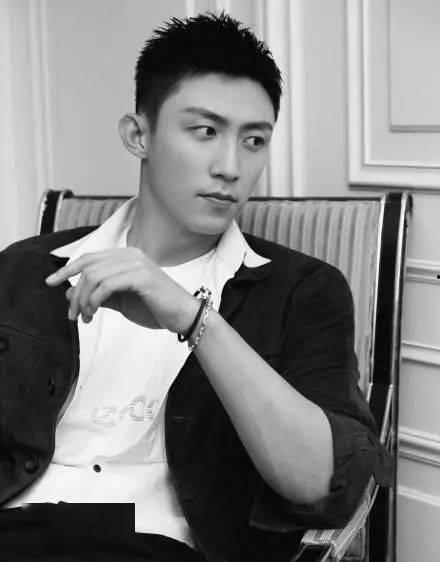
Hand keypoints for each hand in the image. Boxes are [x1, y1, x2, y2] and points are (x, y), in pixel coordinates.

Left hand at [45, 248, 198, 332]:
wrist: (182, 316)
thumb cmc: (154, 308)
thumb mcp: (120, 301)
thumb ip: (98, 295)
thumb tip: (69, 293)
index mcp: (125, 256)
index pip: (89, 258)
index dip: (67, 269)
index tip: (51, 282)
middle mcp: (130, 255)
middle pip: (88, 268)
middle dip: (75, 293)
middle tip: (73, 315)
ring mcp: (136, 264)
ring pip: (95, 277)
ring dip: (83, 299)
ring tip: (85, 317)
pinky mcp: (142, 277)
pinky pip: (107, 285)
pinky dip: (95, 300)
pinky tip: (94, 313)